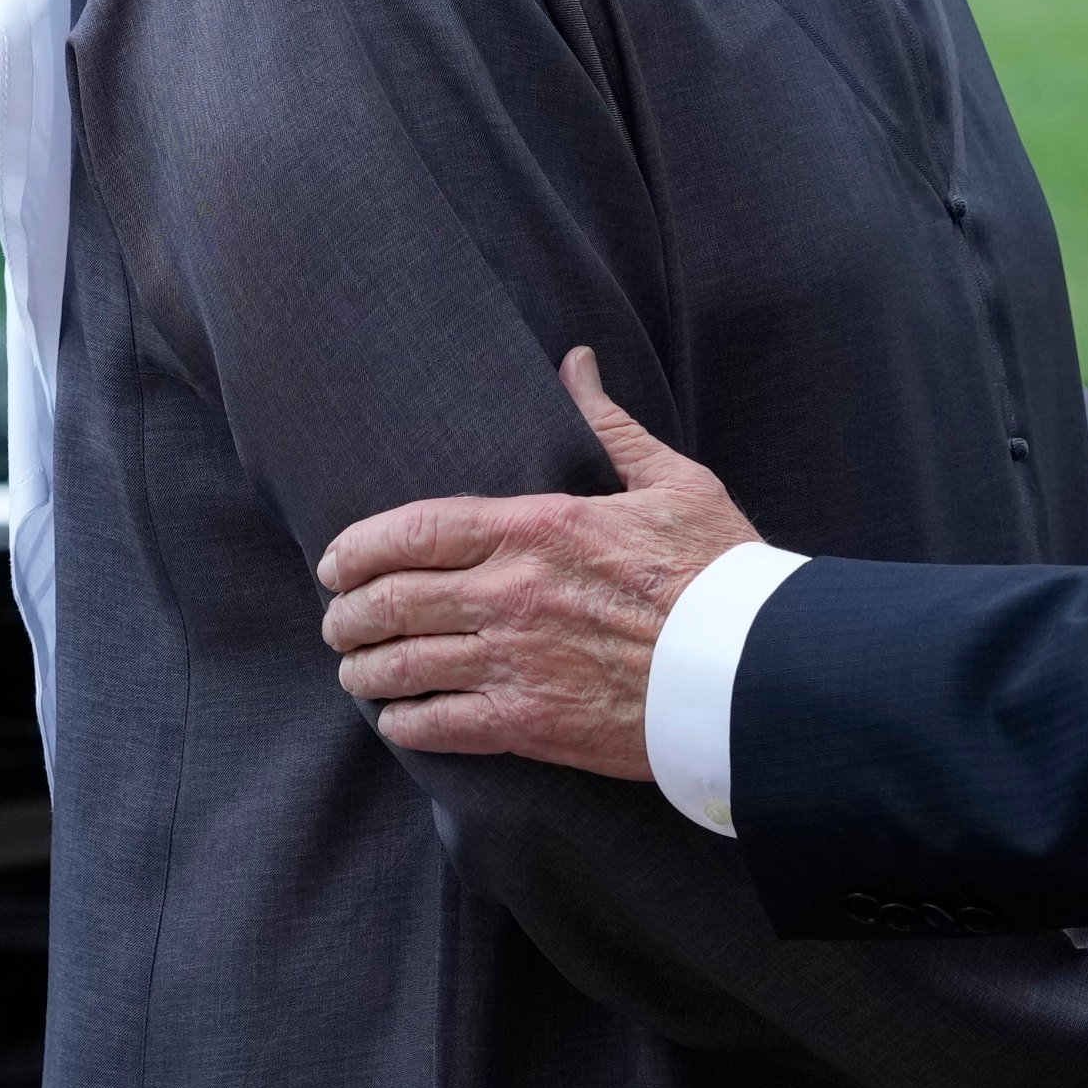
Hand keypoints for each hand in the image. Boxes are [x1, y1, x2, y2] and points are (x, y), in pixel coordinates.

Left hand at [315, 347, 759, 775]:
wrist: (753, 666)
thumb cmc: (718, 569)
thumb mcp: (671, 480)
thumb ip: (607, 424)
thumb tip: (575, 362)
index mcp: (537, 527)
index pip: (411, 530)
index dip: (354, 549)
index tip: (334, 563)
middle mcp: (511, 593)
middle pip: (388, 601)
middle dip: (345, 614)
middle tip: (337, 622)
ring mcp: (515, 661)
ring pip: (399, 667)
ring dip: (363, 671)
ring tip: (358, 671)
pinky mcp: (530, 723)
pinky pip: (436, 726)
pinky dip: (404, 722)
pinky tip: (400, 718)